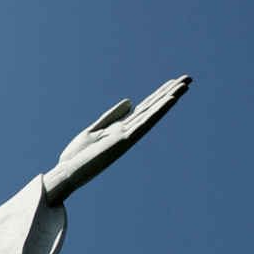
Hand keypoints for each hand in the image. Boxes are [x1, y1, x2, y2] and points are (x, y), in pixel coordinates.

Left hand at [43, 75, 190, 204]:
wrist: (65, 175)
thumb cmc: (76, 157)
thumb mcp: (93, 131)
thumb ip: (111, 117)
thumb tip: (130, 101)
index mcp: (119, 128)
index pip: (143, 108)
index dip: (158, 95)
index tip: (172, 82)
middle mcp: (127, 132)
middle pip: (151, 108)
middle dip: (169, 93)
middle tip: (188, 78)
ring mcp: (126, 136)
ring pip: (152, 114)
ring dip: (168, 99)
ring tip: (185, 84)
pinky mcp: (123, 141)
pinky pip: (144, 124)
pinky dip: (157, 112)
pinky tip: (170, 100)